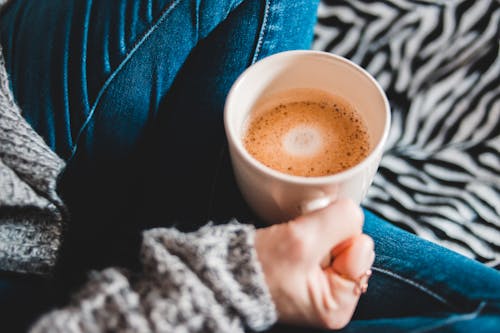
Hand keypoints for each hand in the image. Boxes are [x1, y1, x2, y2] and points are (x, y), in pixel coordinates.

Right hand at [255, 199, 374, 328]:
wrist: (227, 272)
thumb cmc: (258, 267)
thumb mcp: (301, 240)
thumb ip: (339, 220)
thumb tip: (355, 211)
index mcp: (337, 305)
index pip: (361, 249)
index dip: (338, 235)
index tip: (310, 241)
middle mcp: (335, 298)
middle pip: (353, 245)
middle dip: (330, 234)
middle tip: (301, 241)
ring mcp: (324, 285)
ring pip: (340, 241)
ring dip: (319, 232)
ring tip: (294, 243)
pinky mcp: (313, 271)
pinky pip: (326, 242)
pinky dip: (312, 235)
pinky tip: (294, 242)